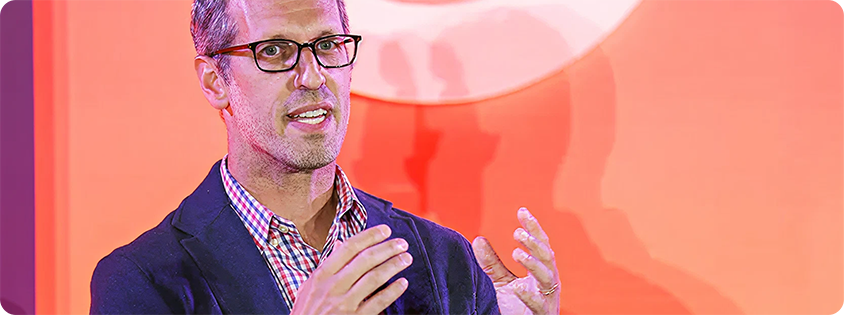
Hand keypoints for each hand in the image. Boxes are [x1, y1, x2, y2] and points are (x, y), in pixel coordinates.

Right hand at [291, 225, 411, 314]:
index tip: (385, 231)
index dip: (370, 236)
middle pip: (365, 260)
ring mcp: (344, 304)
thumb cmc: (308, 313)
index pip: (349, 248)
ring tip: (406, 259)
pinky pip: (378, 302)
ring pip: (374, 278)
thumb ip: (328, 266)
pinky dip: (392, 291)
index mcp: (321, 275)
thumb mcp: (310, 287)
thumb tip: (342, 244)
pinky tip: (402, 283)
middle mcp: (333, 287)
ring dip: (394, 265)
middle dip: (387, 248)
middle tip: (402, 243)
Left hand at [472, 208, 559, 314]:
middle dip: (534, 243)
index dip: (533, 227)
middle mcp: (548, 282)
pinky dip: (529, 296)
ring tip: (518, 253)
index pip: (540, 244)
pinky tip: (518, 288)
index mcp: (541, 271)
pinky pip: (538, 304)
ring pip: (547, 277)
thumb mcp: (501, 283)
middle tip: (517, 232)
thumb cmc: (516, 308)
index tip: (522, 210)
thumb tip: (477, 239)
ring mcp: (547, 298)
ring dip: (533, 264)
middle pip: (547, 256)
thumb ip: (492, 263)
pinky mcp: (541, 314)